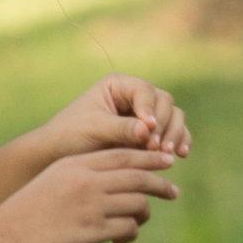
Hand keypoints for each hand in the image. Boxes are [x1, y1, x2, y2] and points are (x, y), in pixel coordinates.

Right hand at [0, 144, 176, 242]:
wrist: (5, 236)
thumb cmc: (28, 210)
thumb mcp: (55, 180)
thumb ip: (84, 175)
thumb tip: (117, 178)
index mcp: (77, 164)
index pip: (123, 155)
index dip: (149, 156)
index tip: (167, 160)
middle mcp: (87, 181)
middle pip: (137, 176)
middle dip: (160, 183)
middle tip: (173, 191)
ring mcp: (91, 206)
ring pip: (137, 203)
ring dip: (143, 213)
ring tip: (140, 220)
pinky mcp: (92, 232)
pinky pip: (127, 227)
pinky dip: (129, 232)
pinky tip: (121, 238)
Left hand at [27, 76, 189, 166]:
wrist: (62, 157)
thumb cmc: (72, 136)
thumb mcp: (95, 129)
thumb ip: (121, 128)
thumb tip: (148, 130)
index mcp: (119, 86)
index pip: (145, 92)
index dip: (149, 110)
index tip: (147, 130)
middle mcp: (136, 97)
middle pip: (164, 103)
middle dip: (164, 126)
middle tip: (156, 148)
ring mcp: (146, 115)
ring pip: (174, 117)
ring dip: (175, 134)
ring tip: (168, 155)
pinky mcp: (152, 135)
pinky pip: (175, 133)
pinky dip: (179, 142)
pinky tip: (180, 155)